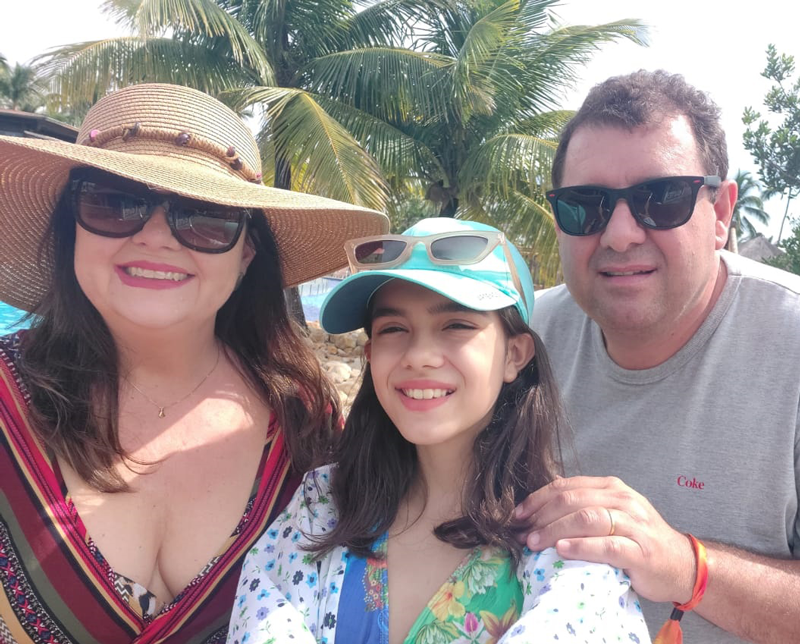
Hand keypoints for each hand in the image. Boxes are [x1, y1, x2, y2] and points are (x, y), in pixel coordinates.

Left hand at [515, 475, 695, 603]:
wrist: (681, 564)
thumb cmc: (639, 540)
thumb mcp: (613, 513)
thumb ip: (584, 504)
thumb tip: (544, 501)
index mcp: (611, 488)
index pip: (566, 486)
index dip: (537, 499)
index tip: (518, 515)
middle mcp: (622, 500)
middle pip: (572, 501)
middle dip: (541, 516)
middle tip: (521, 532)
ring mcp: (633, 524)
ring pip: (586, 519)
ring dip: (554, 530)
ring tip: (534, 542)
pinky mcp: (640, 551)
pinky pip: (606, 545)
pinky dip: (580, 547)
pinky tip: (561, 551)